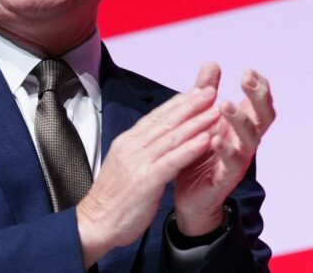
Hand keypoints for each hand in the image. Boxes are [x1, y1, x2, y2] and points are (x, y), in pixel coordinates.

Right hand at [76, 86, 220, 266]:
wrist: (96, 223)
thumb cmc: (113, 199)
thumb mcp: (125, 166)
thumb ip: (141, 150)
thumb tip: (157, 139)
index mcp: (127, 142)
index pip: (156, 116)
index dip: (178, 103)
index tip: (197, 91)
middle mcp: (132, 147)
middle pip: (165, 121)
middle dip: (190, 105)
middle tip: (211, 90)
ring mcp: (138, 162)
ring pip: (172, 137)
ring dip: (196, 122)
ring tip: (216, 110)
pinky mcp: (146, 180)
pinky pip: (172, 160)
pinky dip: (190, 148)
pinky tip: (206, 139)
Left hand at [173, 62, 275, 235]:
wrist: (189, 195)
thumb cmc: (199, 153)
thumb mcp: (200, 118)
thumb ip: (206, 92)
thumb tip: (212, 63)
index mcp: (240, 126)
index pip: (258, 103)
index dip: (259, 87)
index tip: (250, 71)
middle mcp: (244, 141)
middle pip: (262, 117)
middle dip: (257, 97)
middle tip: (246, 79)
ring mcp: (238, 160)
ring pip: (249, 139)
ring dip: (240, 120)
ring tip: (226, 105)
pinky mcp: (225, 178)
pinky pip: (231, 164)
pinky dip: (225, 150)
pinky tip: (215, 139)